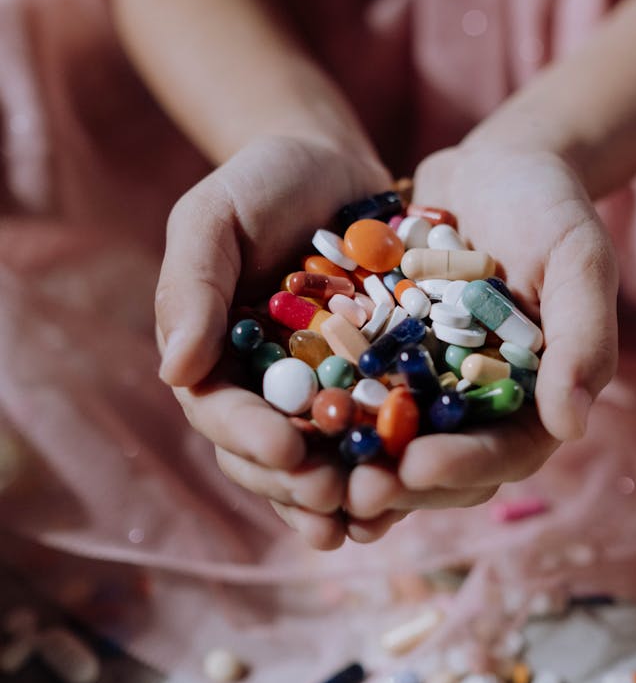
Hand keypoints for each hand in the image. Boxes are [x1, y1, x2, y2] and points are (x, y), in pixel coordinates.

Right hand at [155, 133, 395, 549]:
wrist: (333, 166)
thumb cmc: (262, 183)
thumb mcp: (214, 217)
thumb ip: (191, 286)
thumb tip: (173, 371)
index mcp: (214, 359)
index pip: (220, 412)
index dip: (249, 439)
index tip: (284, 451)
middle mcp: (265, 388)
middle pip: (272, 456)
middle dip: (299, 484)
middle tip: (333, 498)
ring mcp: (321, 392)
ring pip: (325, 461)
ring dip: (347, 497)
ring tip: (375, 516)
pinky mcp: (375, 384)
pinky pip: (379, 435)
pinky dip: (392, 466)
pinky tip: (415, 492)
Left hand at [342, 144, 618, 534]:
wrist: (493, 167)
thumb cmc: (549, 208)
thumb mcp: (577, 259)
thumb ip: (583, 338)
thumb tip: (573, 426)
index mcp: (534, 399)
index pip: (503, 452)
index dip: (462, 466)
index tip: (418, 468)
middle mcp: (476, 406)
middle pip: (439, 466)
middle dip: (396, 483)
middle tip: (349, 493)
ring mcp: (426, 385)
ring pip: (387, 442)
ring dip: (350, 463)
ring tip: (307, 470)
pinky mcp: (384, 359)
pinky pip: (349, 393)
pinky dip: (322, 410)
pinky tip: (283, 418)